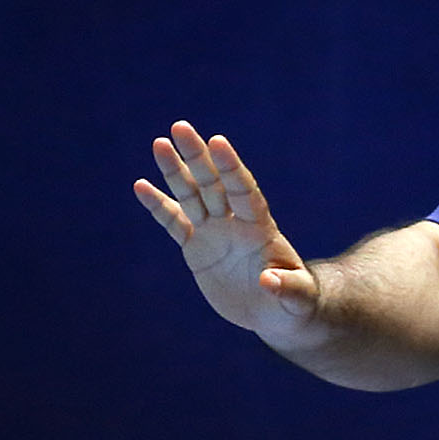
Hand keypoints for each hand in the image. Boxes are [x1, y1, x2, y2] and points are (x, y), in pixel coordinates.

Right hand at [134, 120, 322, 345]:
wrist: (276, 312)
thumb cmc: (295, 303)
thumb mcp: (298, 299)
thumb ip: (288, 288)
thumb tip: (270, 281)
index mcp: (261, 227)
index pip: (244, 191)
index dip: (231, 168)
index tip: (218, 142)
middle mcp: (235, 222)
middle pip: (213, 183)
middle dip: (197, 156)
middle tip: (179, 127)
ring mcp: (214, 232)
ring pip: (192, 195)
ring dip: (175, 171)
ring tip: (159, 143)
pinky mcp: (197, 248)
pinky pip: (174, 223)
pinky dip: (158, 206)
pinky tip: (141, 186)